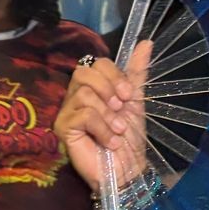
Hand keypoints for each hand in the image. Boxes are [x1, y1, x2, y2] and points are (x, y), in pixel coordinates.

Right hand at [56, 41, 151, 192]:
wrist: (128, 167)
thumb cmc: (129, 137)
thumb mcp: (136, 101)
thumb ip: (137, 73)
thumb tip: (146, 42)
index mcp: (93, 87)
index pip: (95, 63)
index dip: (113, 75)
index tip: (128, 95)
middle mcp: (75, 96)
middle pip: (84, 73)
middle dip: (108, 88)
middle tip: (121, 108)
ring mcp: (66, 112)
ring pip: (84, 94)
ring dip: (108, 114)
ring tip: (117, 129)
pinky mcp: (62, 129)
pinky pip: (82, 115)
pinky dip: (101, 127)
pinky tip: (110, 140)